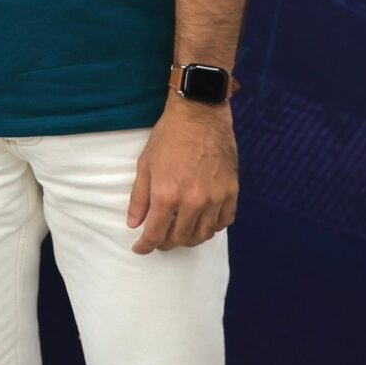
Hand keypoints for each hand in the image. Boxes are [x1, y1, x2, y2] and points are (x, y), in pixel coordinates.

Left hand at [128, 99, 237, 252]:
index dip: (146, 246)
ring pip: (204, 234)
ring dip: (189, 238)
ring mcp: (216, 198)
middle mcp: (194, 201)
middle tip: (158, 240)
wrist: (199, 116)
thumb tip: (133, 224)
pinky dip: (212, 227)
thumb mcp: (145, 165)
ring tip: (179, 233)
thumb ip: (139, 198)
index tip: (141, 248)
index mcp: (168, 194)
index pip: (156, 234)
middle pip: (180, 238)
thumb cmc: (169, 137)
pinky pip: (224, 222)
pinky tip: (202, 222)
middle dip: (166, 243)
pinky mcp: (232, 192)